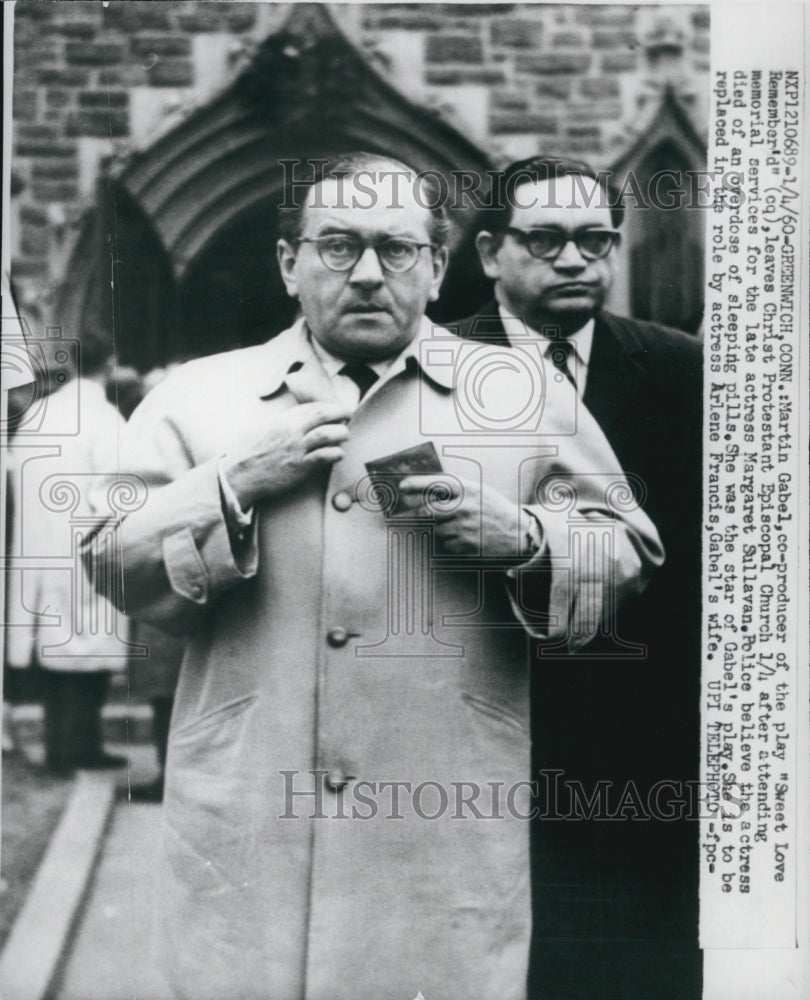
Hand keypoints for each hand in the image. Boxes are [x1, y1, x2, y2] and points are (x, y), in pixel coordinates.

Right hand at [222, 401, 351, 506]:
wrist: (239, 475)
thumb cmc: (249, 454)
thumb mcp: (263, 430)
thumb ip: (281, 424)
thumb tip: (298, 421)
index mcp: (281, 420)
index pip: (310, 407)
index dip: (327, 406)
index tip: (336, 407)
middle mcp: (290, 431)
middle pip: (321, 415)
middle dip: (339, 412)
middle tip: (348, 414)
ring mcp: (296, 449)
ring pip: (327, 434)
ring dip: (341, 433)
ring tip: (345, 436)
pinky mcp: (300, 467)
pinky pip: (324, 456)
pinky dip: (335, 453)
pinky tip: (339, 454)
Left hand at [396, 474, 522, 554]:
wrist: (518, 533)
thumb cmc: (494, 510)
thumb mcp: (478, 492)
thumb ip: (454, 491)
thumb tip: (424, 492)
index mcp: (468, 489)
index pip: (435, 484)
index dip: (416, 484)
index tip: (403, 487)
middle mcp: (465, 507)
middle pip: (428, 511)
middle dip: (421, 513)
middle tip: (420, 514)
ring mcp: (465, 527)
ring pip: (436, 530)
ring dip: (441, 529)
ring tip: (458, 527)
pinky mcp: (466, 546)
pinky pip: (447, 545)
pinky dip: (451, 543)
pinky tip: (465, 538)